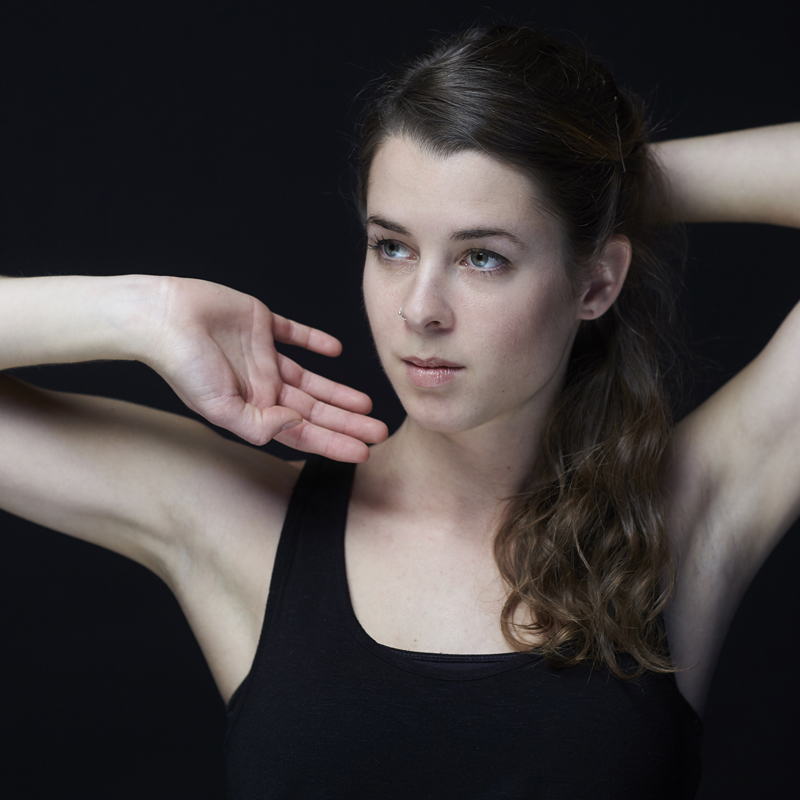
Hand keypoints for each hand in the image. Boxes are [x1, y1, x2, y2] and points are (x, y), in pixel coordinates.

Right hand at [146, 277, 387, 460]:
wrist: (162, 316)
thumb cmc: (183, 364)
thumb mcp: (219, 406)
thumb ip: (259, 424)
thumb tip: (297, 425)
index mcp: (253, 407)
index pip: (303, 432)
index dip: (334, 443)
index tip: (364, 453)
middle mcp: (261, 384)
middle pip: (314, 408)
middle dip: (346, 423)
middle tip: (380, 433)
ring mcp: (262, 354)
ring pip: (311, 378)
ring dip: (339, 390)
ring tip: (367, 404)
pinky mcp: (261, 323)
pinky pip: (295, 334)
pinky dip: (315, 341)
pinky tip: (336, 350)